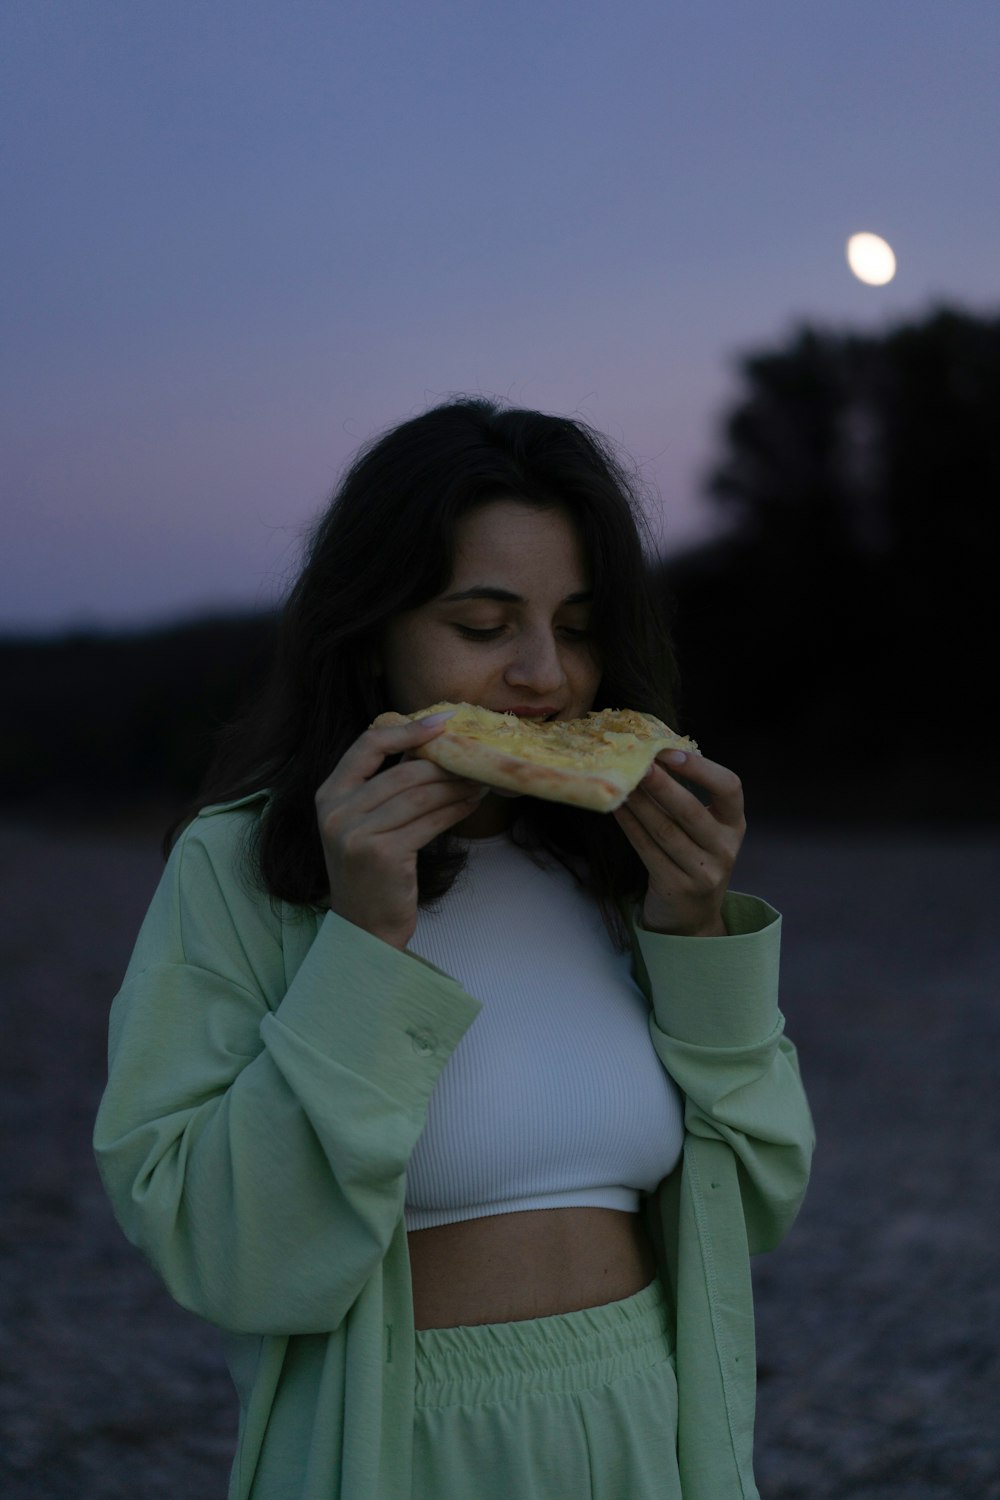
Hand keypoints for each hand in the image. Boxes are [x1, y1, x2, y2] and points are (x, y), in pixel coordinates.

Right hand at [315, 716, 484, 949]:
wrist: (365, 927)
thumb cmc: (372, 872)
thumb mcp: (367, 823)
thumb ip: (387, 787)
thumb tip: (433, 747)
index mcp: (329, 794)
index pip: (368, 744)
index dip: (407, 730)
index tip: (442, 722)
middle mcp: (336, 811)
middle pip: (402, 771)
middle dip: (444, 765)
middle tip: (474, 761)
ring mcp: (356, 833)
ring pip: (419, 795)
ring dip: (455, 786)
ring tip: (478, 781)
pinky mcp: (381, 853)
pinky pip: (429, 821)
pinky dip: (455, 810)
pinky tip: (470, 804)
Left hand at [612, 750, 745, 936]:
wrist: (691, 917)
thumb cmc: (694, 859)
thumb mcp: (706, 831)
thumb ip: (689, 799)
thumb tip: (652, 755)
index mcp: (734, 825)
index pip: (730, 788)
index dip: (702, 769)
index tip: (672, 753)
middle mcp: (724, 848)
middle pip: (691, 811)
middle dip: (663, 785)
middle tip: (639, 763)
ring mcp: (702, 872)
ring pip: (665, 831)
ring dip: (640, 803)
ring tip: (621, 782)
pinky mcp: (676, 887)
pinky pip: (648, 850)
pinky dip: (630, 826)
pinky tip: (617, 808)